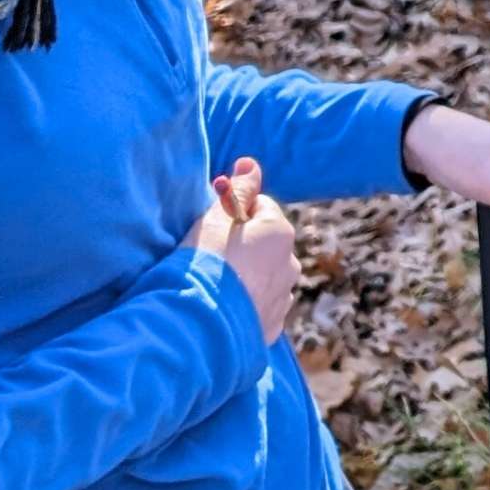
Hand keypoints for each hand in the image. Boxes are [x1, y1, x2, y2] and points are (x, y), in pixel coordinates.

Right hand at [185, 156, 299, 342]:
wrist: (199, 324)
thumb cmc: (205, 263)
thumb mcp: (216, 219)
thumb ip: (238, 190)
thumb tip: (250, 162)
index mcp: (280, 232)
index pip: (259, 206)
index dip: (233, 213)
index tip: (212, 226)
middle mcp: (290, 263)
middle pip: (265, 242)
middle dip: (242, 245)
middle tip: (210, 256)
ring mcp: (283, 297)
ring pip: (264, 276)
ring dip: (245, 276)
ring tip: (214, 285)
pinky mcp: (272, 327)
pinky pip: (258, 306)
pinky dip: (244, 303)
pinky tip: (222, 307)